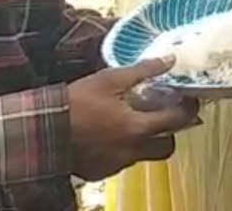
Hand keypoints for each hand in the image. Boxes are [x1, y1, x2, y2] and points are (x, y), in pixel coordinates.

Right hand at [66, 57, 199, 181]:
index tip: (190, 99)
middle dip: (170, 133)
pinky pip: (121, 162)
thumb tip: (169, 59)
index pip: (177, 121)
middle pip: (166, 147)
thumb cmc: (76, 103)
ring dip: (145, 141)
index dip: (188, 108)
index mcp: (137, 128)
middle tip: (163, 116)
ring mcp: (115, 164)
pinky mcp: (100, 172)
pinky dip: (122, 149)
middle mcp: (131, 151)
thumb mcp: (109, 80)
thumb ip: (143, 70)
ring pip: (144, 155)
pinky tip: (110, 134)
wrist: (41, 131)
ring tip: (132, 122)